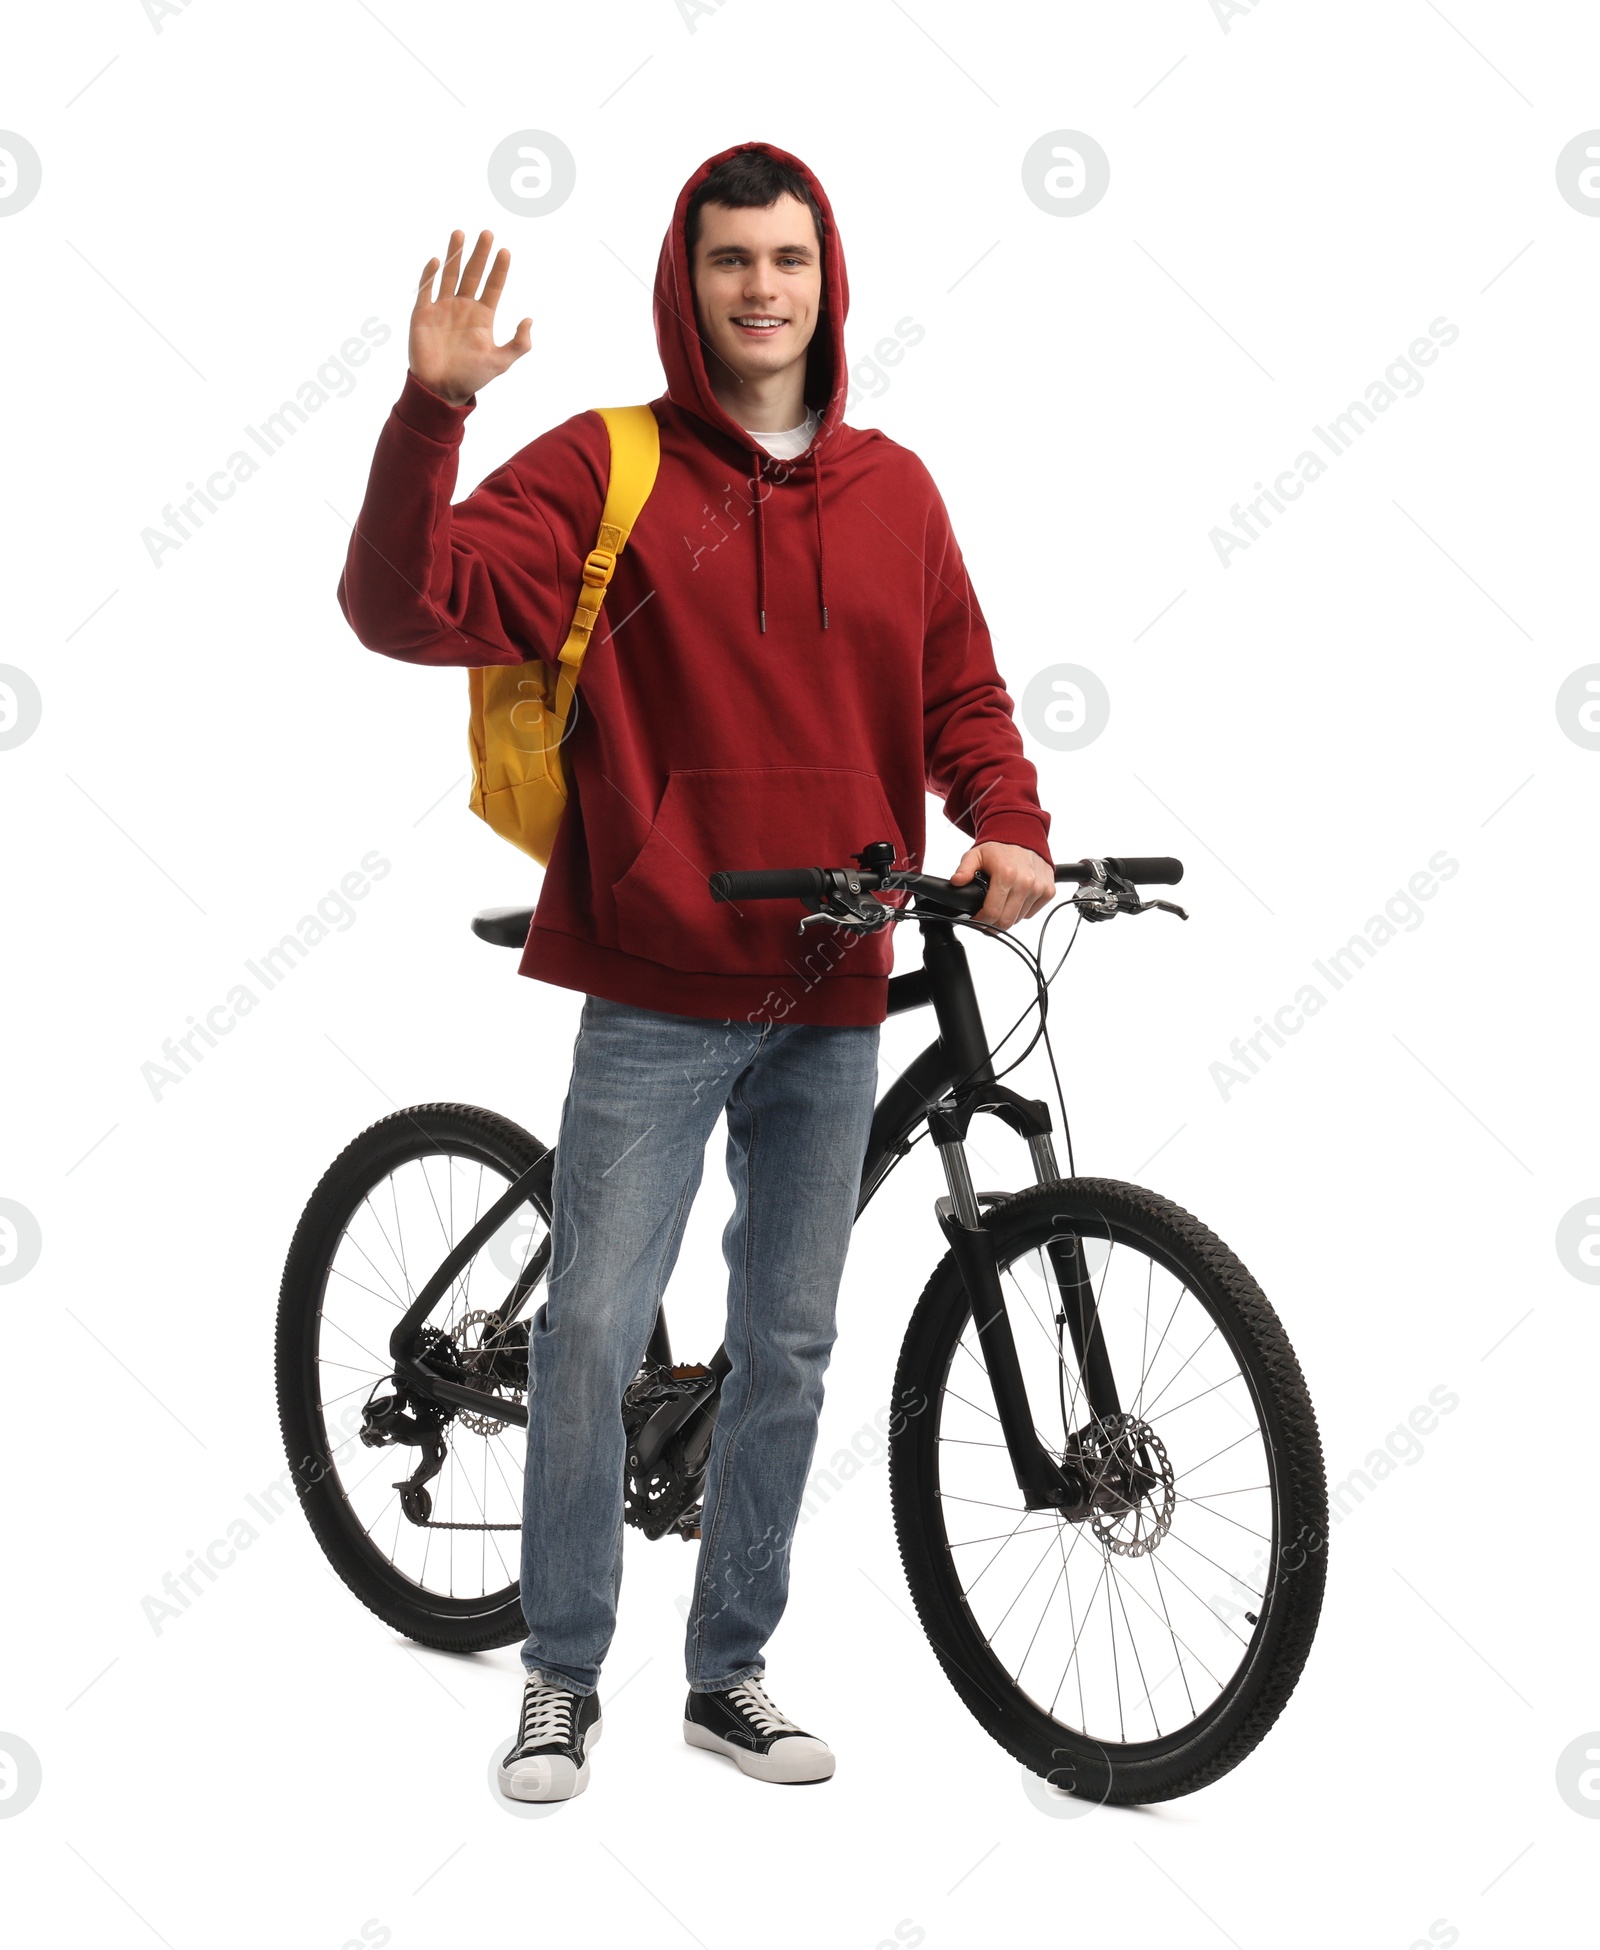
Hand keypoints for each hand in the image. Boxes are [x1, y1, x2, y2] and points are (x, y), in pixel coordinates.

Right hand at [408, 229, 531, 405]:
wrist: (441, 390)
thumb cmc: (472, 377)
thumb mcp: (500, 362)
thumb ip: (518, 344)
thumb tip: (529, 320)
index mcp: (482, 316)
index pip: (493, 286)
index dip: (499, 269)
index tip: (506, 251)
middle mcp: (463, 307)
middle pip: (472, 273)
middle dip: (480, 254)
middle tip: (487, 233)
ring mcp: (442, 308)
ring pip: (449, 275)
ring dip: (455, 254)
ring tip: (460, 234)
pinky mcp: (423, 314)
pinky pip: (426, 290)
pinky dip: (430, 276)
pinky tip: (437, 262)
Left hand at [949, 841, 1056, 930]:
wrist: (1024, 835)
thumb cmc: (1000, 848)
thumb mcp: (975, 855)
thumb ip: (964, 869)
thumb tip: (956, 881)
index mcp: (1006, 875)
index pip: (992, 912)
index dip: (980, 921)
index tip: (975, 920)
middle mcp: (1025, 882)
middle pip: (1006, 921)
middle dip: (992, 924)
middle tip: (985, 918)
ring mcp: (1039, 888)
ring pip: (1018, 919)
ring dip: (1007, 917)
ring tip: (999, 906)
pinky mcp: (1048, 891)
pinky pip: (1031, 913)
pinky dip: (1021, 911)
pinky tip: (1014, 900)